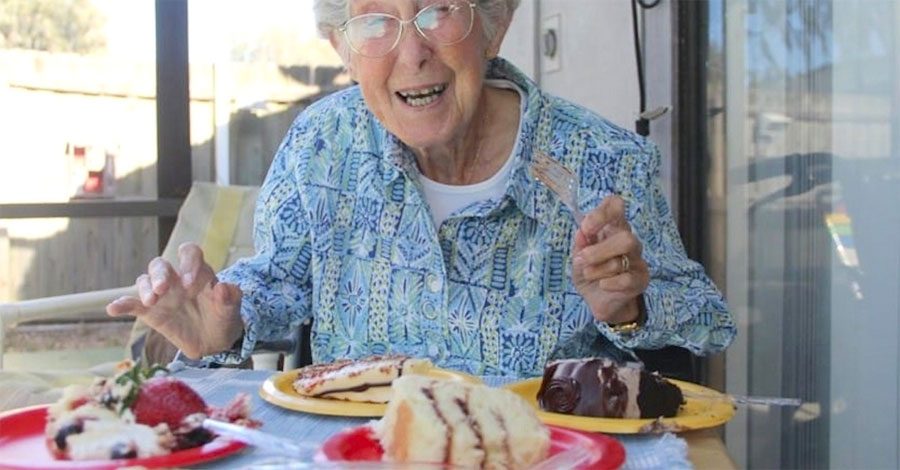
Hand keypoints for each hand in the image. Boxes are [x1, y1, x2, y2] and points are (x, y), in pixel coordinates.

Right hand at [106, 242, 243, 358]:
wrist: (214, 341)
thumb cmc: (223, 318)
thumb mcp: (231, 310)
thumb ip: (230, 298)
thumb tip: (225, 286)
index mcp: (198, 272)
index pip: (189, 253)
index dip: (188, 262)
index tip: (190, 285)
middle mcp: (176, 279)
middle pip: (161, 265)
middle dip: (160, 275)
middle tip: (163, 289)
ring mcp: (162, 295)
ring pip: (145, 280)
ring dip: (145, 288)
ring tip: (151, 302)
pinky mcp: (150, 312)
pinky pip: (132, 304)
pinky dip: (122, 304)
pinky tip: (113, 309)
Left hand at [571, 195, 649, 324]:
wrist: (598, 301)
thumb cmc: (590, 273)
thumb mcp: (578, 258)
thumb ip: (580, 245)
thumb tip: (581, 233)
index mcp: (612, 228)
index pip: (616, 206)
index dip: (603, 213)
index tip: (586, 228)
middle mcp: (628, 240)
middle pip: (625, 237)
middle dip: (600, 250)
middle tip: (583, 258)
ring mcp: (637, 260)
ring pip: (621, 260)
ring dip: (598, 269)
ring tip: (588, 274)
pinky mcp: (641, 280)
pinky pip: (626, 279)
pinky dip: (609, 283)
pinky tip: (603, 285)